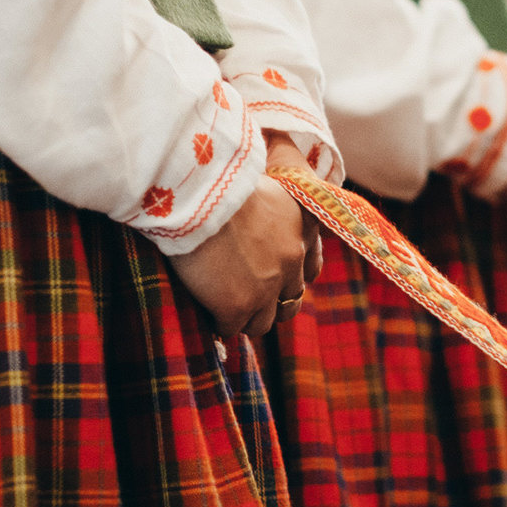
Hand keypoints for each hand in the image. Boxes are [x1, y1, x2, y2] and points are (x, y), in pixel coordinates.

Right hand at [168, 138, 320, 339]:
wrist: (197, 192)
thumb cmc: (222, 177)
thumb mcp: (267, 182)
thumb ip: (279, 201)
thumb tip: (273, 200)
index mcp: (301, 231)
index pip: (309, 270)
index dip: (288, 277)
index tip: (271, 276)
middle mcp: (291, 262)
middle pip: (289, 301)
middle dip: (269, 301)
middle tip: (245, 294)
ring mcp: (266, 288)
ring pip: (263, 323)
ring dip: (245, 316)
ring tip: (224, 305)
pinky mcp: (237, 305)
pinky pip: (231, 329)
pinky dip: (219, 322)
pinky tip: (206, 308)